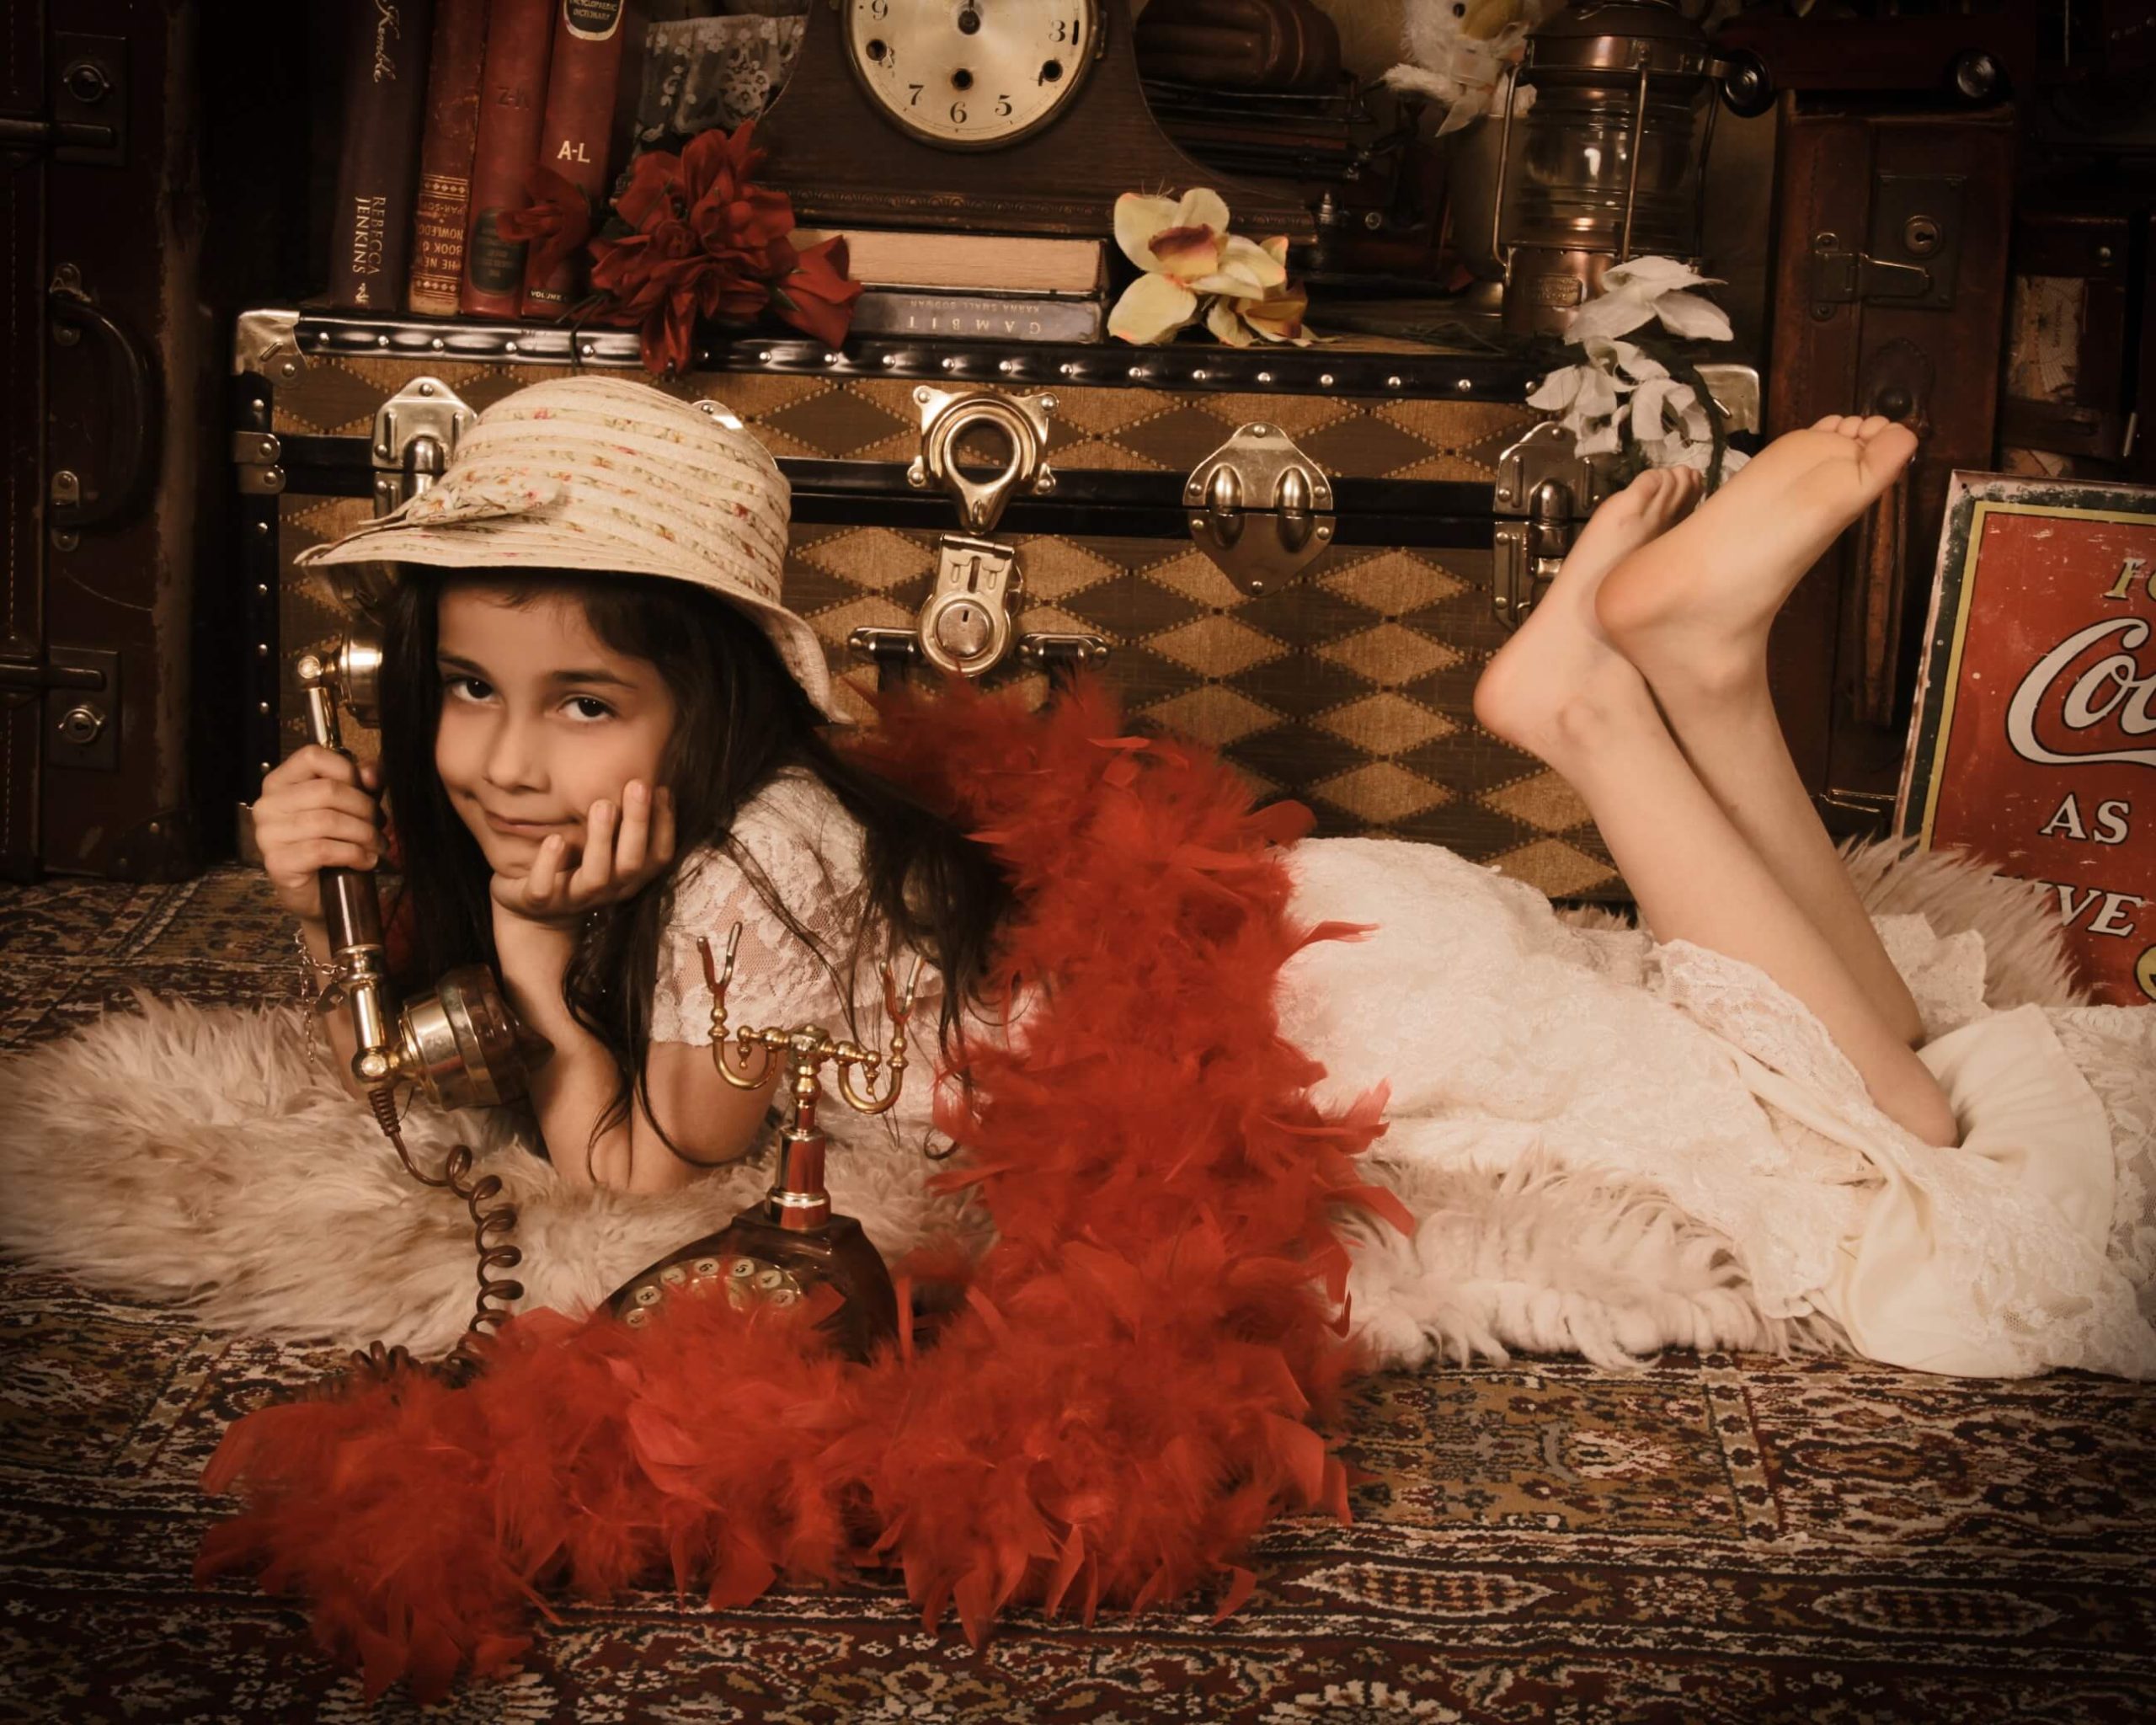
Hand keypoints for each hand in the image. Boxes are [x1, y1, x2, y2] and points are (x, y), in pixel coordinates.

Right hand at [251, 745, 383, 921]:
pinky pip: (324, 850)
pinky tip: (366, 860)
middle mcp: (267, 804)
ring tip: (377, 845)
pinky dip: (354, 854)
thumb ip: (362, 783)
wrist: (320, 894)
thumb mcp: (351, 807)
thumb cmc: (332, 843)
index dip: (347, 769)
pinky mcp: (277, 862)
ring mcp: (268, 834)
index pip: (312, 756)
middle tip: (379, 825)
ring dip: (364, 834)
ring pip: (328, 821)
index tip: (368, 789)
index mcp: (280, 782)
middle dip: (364, 808)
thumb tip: (372, 772)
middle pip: (328, 790)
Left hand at [490, 780, 676, 924]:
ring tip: (602, 805)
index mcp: (628, 878)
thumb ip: (623, 825)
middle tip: (637, 785)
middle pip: (632, 863)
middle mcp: (608, 890)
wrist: (536, 915)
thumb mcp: (605, 850)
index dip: (665, 825)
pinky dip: (549, 864)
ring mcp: (575, 898)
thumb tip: (646, 777)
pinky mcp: (540, 903)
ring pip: (596, 877)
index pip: (659, 857)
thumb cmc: (576, 869)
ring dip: (601, 839)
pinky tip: (555, 839)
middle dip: (637, 823)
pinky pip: (544, 890)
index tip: (661, 789)